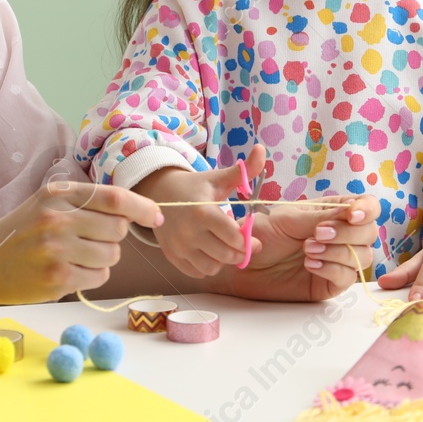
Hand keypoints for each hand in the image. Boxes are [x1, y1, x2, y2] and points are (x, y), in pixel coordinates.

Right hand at [0, 179, 163, 303]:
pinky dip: (90, 277)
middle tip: (89, 241)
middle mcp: (58, 218)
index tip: (157, 216)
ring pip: (111, 256)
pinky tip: (66, 272)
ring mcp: (57, 249)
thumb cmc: (21, 232)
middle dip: (113, 238)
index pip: (114, 197)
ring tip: (74, 257)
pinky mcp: (57, 278)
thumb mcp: (48, 203)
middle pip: (118, 230)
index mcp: (59, 194)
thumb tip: (134, 213)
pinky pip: (98, 278)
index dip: (142, 207)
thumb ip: (86, 202)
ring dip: (102, 260)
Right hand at [134, 146, 265, 278]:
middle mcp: (189, 233)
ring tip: (224, 245)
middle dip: (239, 251)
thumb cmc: (196, 187)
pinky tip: (210, 251)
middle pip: (226, 255)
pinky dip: (208, 265)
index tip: (252, 237)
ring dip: (223, 260)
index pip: (234, 237)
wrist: (160, 193)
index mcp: (203, 212)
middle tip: (243, 244)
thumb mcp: (219, 178)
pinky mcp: (173, 256)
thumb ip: (244, 170)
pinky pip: (198, 272)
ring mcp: (179, 247)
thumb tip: (262, 149)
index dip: (248, 240)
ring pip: (213, 267)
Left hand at [221, 194, 377, 300]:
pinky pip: (348, 277)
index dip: (366, 210)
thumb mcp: (289, 219)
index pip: (367, 207)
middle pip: (370, 233)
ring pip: (363, 256)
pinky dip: (332, 269)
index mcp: (332, 211)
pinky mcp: (331, 283)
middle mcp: (341, 235)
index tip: (351, 216)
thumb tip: (351, 211)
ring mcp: (338, 260)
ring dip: (338, 252)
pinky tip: (310, 265)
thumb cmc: (262, 234)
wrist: (242, 263)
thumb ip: (321, 216)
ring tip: (307, 250)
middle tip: (317, 234)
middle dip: (347, 234)